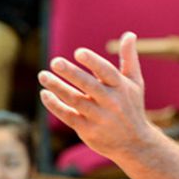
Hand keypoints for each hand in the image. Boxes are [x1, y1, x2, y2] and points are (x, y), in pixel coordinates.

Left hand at [38, 32, 154, 158]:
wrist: (134, 143)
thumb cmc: (132, 107)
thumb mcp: (135, 83)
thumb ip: (129, 58)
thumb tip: (130, 34)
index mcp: (121, 88)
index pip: (107, 73)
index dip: (93, 62)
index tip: (78, 52)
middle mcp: (111, 102)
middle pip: (88, 86)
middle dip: (71, 73)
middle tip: (55, 62)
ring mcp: (99, 117)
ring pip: (74, 100)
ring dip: (57, 87)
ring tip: (43, 75)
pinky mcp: (87, 130)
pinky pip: (68, 115)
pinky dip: (55, 105)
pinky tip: (45, 94)